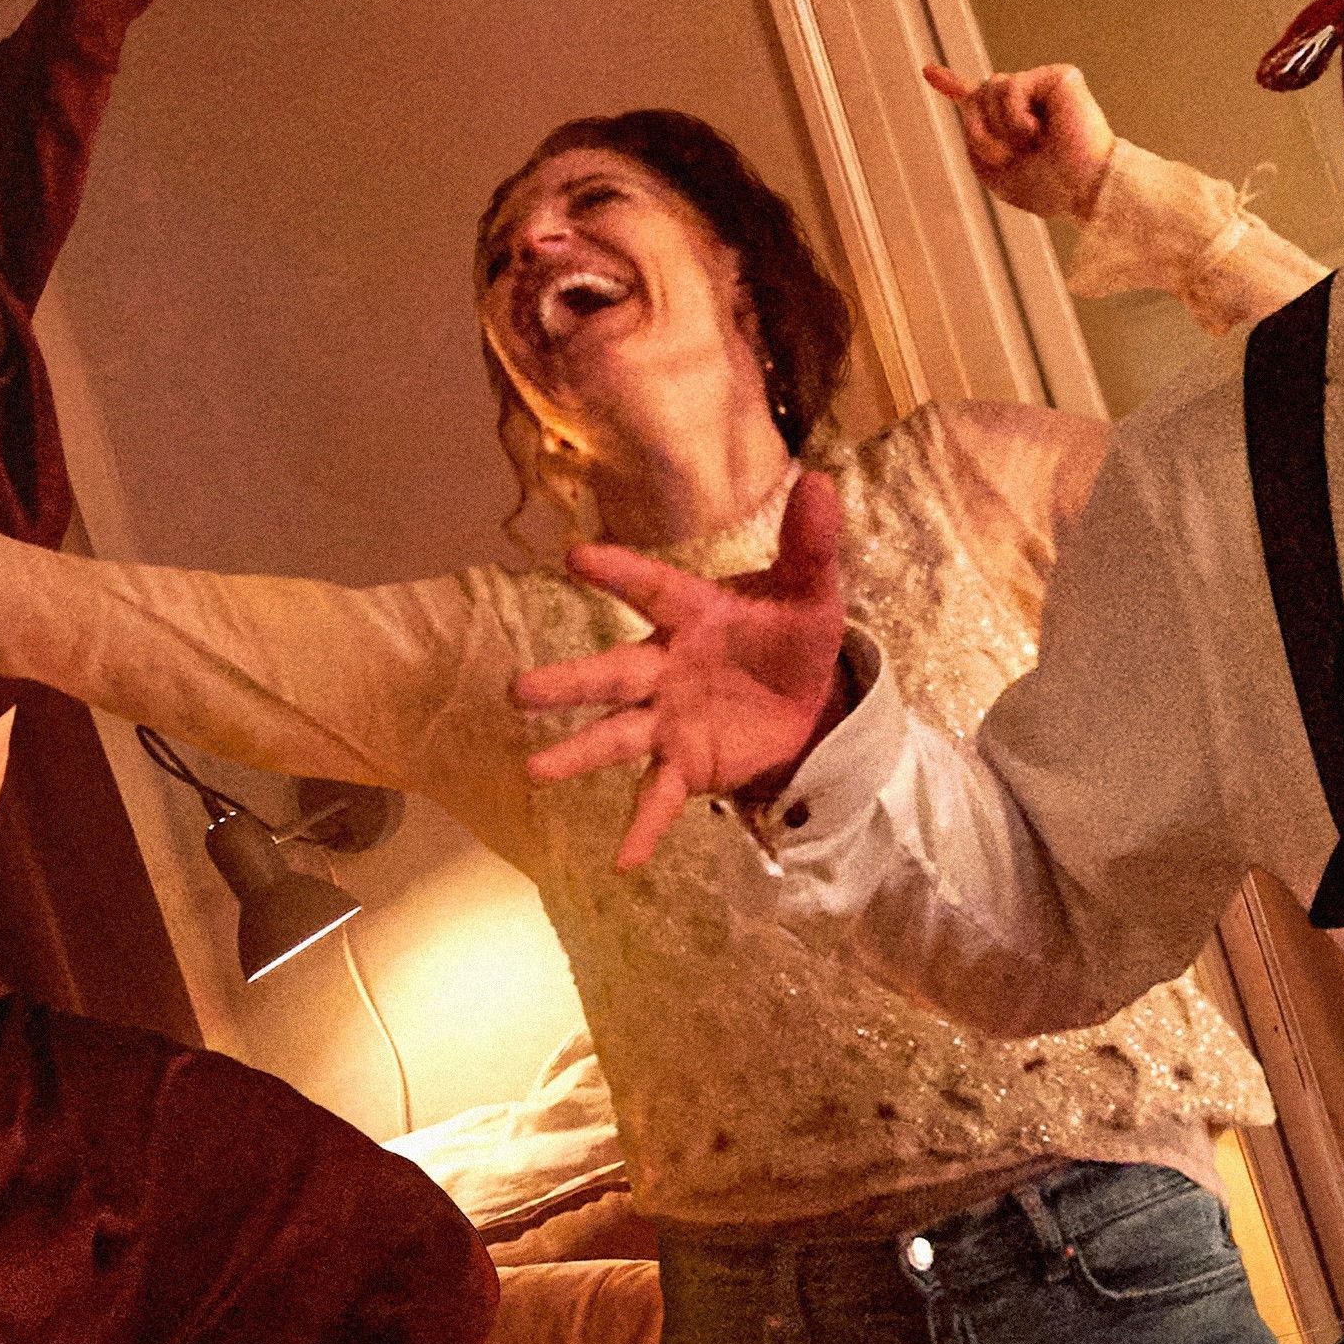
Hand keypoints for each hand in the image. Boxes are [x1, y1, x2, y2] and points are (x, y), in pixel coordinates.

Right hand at [515, 472, 853, 868]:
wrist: (809, 700)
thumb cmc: (791, 635)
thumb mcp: (812, 591)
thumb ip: (810, 543)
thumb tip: (823, 481)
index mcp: (692, 613)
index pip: (652, 588)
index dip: (619, 573)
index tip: (576, 557)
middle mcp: (665, 665)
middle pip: (613, 673)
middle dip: (570, 682)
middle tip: (520, 691)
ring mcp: (668, 718)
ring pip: (617, 735)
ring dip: (579, 753)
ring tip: (535, 770)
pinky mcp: (684, 763)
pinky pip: (658, 797)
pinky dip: (642, 827)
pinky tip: (624, 861)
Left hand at [925, 61, 1113, 221]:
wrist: (1084, 189)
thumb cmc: (1048, 188)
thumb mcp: (994, 172)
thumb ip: (974, 136)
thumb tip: (969, 96)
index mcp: (1013, 124)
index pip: (978, 101)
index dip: (951, 84)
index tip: (927, 70)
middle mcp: (1028, 102)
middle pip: (976, 97)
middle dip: (980, 132)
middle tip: (1010, 156)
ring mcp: (1044, 87)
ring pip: (989, 87)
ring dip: (999, 127)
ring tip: (1031, 144)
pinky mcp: (1059, 77)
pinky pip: (1011, 86)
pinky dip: (1016, 116)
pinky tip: (1039, 129)